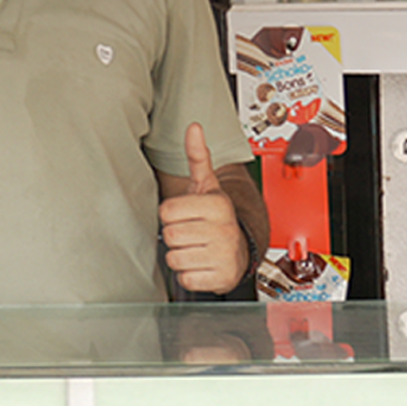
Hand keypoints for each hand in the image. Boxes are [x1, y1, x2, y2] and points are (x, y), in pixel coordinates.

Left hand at [160, 122, 248, 293]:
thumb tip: (193, 127)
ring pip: (174, 258)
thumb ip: (197, 157)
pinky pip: (185, 278)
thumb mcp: (206, 186)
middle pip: (169, 235)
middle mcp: (224, 230)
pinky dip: (188, 275)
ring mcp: (224, 255)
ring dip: (181, 255)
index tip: (187, 215)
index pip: (166, 211)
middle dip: (175, 235)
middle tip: (191, 233)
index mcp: (217, 205)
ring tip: (197, 248)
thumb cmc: (215, 217)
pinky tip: (201, 264)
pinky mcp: (220, 278)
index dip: (171, 215)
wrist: (240, 250)